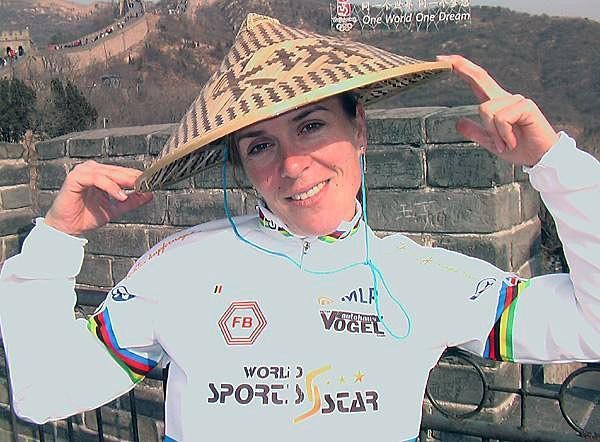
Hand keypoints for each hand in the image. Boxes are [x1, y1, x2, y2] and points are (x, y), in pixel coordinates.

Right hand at [45, 160, 152, 235]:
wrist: (67, 228)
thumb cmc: (87, 216)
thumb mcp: (115, 208)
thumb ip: (132, 201)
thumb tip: (150, 195)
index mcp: (101, 174)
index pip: (123, 172)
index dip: (137, 177)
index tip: (152, 183)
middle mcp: (92, 169)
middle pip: (118, 170)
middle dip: (134, 177)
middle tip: (148, 183)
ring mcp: (83, 172)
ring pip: (108, 173)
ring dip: (124, 181)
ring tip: (137, 189)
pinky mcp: (75, 178)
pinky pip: (97, 179)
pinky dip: (110, 187)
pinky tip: (120, 195)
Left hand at [437, 55, 558, 165]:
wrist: (538, 158)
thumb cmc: (518, 148)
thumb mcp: (490, 142)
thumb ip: (475, 132)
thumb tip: (458, 123)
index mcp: (496, 104)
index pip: (477, 81)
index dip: (461, 68)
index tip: (443, 59)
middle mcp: (505, 98)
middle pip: (480, 77)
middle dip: (461, 67)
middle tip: (441, 58)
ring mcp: (516, 100)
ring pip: (486, 110)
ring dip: (493, 133)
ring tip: (504, 143)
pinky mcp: (526, 106)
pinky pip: (501, 118)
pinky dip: (503, 134)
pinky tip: (512, 141)